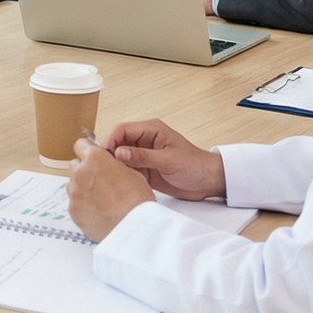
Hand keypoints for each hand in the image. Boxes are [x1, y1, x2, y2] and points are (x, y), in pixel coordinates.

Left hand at [66, 140, 155, 241]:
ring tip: (101, 199)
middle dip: (85, 170)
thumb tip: (108, 162)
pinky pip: (74, 203)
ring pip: (73, 184)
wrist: (134, 228)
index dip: (88, 150)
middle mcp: (80, 172)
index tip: (94, 158)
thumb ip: (113, 163)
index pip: (81, 145)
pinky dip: (83, 205)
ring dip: (82, 188)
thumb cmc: (137, 200)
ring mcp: (74, 192)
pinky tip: (98, 212)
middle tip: (100, 181)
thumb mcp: (132, 171)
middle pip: (75, 165)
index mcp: (95, 158)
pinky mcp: (73, 210)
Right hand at [101, 119, 226, 200]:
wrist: (208, 181)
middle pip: (117, 142)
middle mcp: (143, 140)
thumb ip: (143, 156)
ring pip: (119, 156)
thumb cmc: (195, 165)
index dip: (110, 140)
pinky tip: (122, 183)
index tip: (104, 155)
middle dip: (110, 153)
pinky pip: (127, 169)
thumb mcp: (168, 160)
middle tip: (105, 168)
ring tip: (113, 177)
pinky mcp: (144, 168)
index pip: (121, 129)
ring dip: (116, 165)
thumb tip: (119, 152)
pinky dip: (123, 175)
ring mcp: (143, 154)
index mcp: (150, 130)